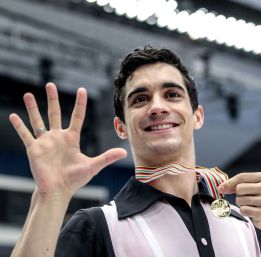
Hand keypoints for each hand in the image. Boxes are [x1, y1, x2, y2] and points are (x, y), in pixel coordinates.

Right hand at [9, 83, 126, 198]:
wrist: (58, 191)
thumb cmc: (75, 179)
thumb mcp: (93, 166)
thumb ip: (107, 157)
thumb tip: (124, 152)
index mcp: (72, 138)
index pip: (77, 116)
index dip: (80, 103)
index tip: (82, 89)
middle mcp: (57, 137)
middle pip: (55, 113)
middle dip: (53, 99)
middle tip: (50, 84)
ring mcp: (45, 142)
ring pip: (38, 121)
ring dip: (33, 108)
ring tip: (28, 95)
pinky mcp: (34, 149)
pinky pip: (26, 135)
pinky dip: (19, 126)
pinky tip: (13, 115)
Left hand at [218, 172, 260, 230]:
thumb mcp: (254, 186)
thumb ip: (238, 184)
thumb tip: (221, 187)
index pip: (241, 177)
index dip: (229, 183)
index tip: (220, 188)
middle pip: (239, 188)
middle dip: (239, 195)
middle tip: (248, 199)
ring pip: (240, 200)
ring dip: (242, 204)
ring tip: (252, 205)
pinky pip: (243, 210)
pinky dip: (245, 212)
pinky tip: (253, 212)